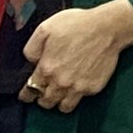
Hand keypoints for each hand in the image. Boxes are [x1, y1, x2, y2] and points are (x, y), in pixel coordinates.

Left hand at [15, 0, 132, 112]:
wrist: (106, 28)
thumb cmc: (78, 25)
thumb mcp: (44, 29)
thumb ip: (31, 49)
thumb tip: (30, 61)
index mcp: (47, 69)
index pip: (30, 90)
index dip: (26, 94)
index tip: (25, 95)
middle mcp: (61, 82)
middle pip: (46, 102)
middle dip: (41, 98)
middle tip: (42, 93)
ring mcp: (78, 87)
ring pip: (63, 107)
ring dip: (58, 102)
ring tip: (58, 94)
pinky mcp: (93, 88)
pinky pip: (80, 100)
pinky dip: (76, 96)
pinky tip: (75, 86)